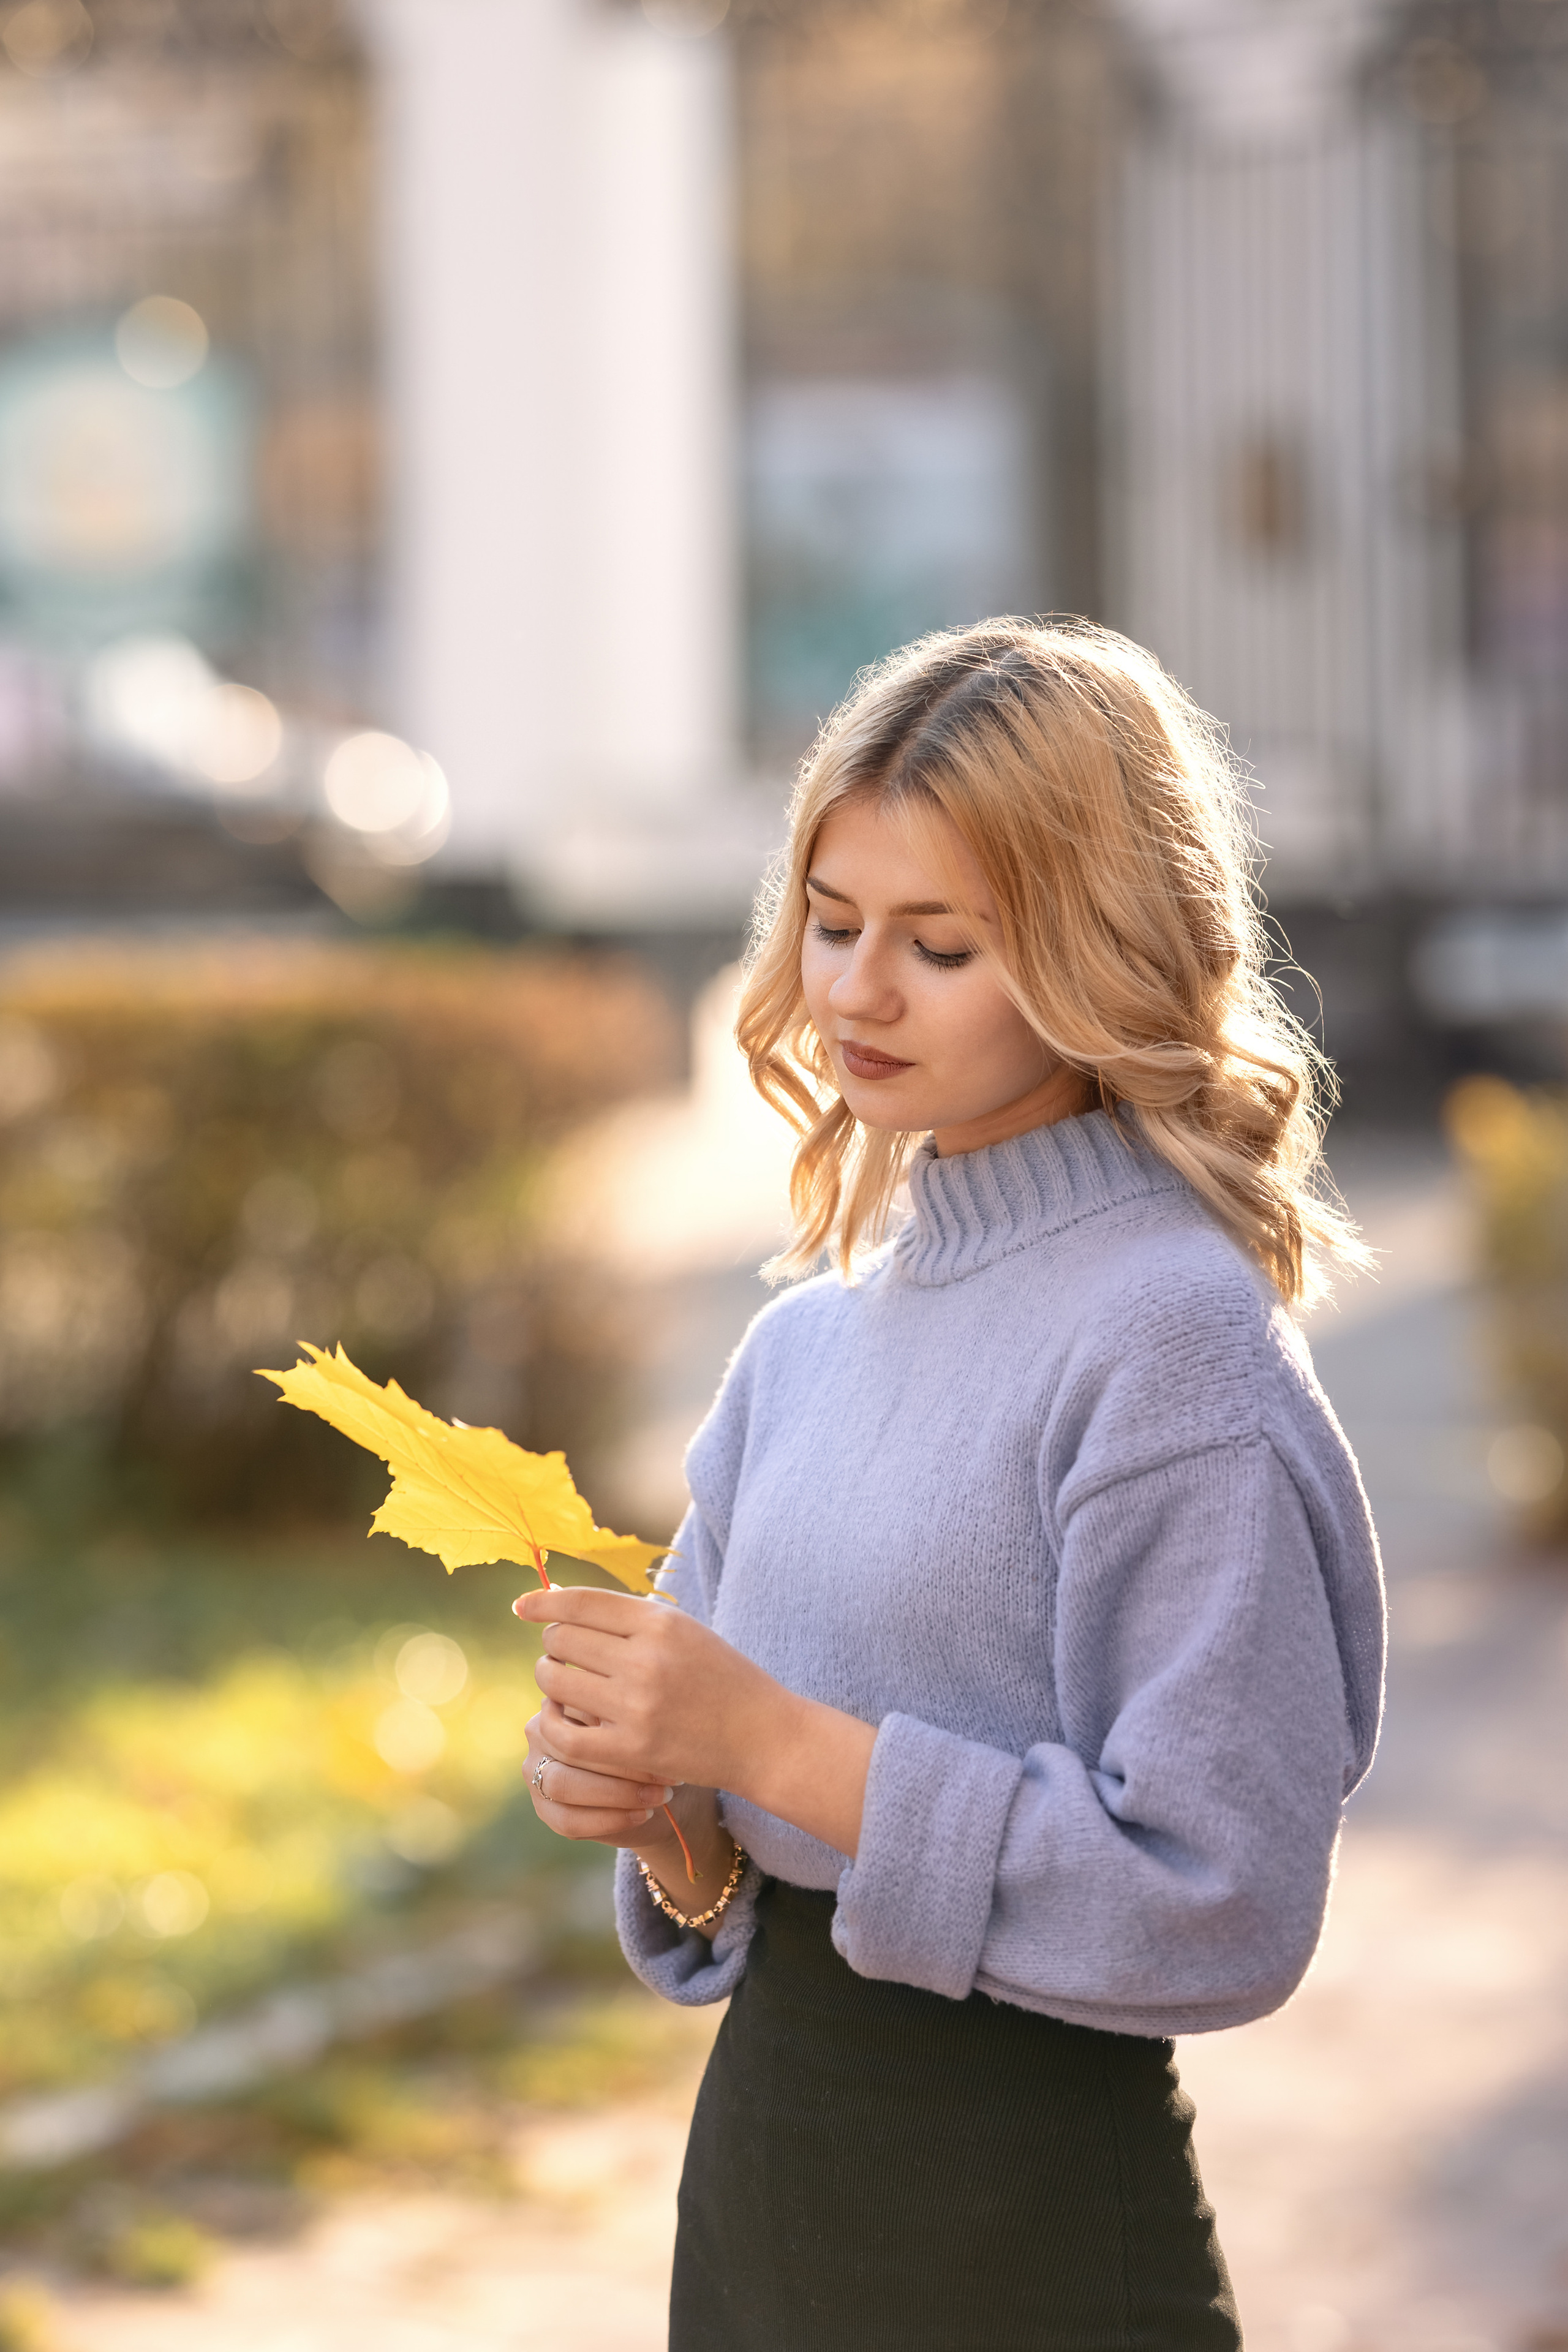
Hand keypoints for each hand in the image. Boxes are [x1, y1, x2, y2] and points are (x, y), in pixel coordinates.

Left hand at [513, 1584, 878, 1861]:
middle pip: (564, 1640)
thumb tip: (561, 1605)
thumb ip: (630, 1619)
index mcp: (661, 1622)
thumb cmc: (721, 1677)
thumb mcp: (684, 1631)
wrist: (762, 1736)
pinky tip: (560, 1718)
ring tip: (562, 1682)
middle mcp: (646, 1659)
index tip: (522, 1606)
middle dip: (553, 1643)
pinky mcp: (630, 1750)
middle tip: (560, 1652)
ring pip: (557, 1682)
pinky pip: (565, 1732)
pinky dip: (554, 1722)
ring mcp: (636, 1707)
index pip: (583, 1603)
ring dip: (550, 1679)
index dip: (544, 1602)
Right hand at [522, 1713, 674, 1848]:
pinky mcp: (545, 1810)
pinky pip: (568, 1821)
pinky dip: (609, 1820)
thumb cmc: (649, 1741)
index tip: (664, 1743)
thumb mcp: (641, 1722)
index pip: (580, 1714)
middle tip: (667, 1778)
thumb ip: (622, 1716)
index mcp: (559, 1699)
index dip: (620, 1733)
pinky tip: (642, 1814)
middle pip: (570, 1750)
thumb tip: (620, 1723)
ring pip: (563, 1786)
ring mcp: (536, 1772)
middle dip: (623, 1766)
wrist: (654, 1784)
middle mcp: (539, 1733)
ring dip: (617, 1794)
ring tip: (658, 1797)